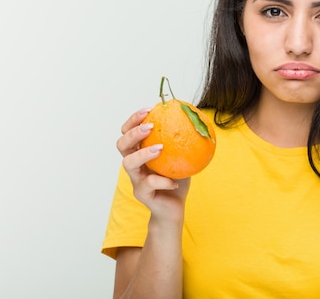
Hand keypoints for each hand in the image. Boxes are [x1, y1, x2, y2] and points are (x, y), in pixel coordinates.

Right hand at [116, 108, 189, 224]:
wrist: (173, 209)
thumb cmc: (177, 179)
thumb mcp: (183, 157)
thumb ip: (185, 140)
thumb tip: (198, 116)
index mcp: (140, 152)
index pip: (128, 132)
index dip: (134, 119)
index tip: (149, 109)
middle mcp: (134, 165)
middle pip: (122, 144)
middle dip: (133, 132)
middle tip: (150, 126)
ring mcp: (135, 180)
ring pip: (128, 163)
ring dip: (143, 153)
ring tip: (160, 148)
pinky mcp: (142, 195)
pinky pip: (148, 185)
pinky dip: (163, 181)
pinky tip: (175, 181)